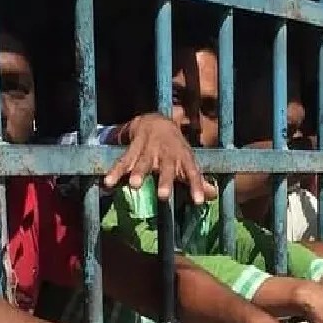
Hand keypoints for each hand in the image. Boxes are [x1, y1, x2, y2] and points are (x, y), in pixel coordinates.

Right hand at [103, 114, 217, 202]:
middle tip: (163, 196)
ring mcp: (150, 149)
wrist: (155, 120)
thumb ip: (198, 180)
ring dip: (139, 173)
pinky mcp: (134, 147)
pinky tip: (108, 182)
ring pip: (143, 162)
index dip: (196, 186)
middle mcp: (167, 153)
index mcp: (183, 158)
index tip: (198, 201)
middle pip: (167, 168)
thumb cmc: (175, 148)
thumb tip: (213, 195)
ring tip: (134, 185)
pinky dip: (116, 171)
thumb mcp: (188, 161)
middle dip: (165, 181)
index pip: (193, 173)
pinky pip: (123, 160)